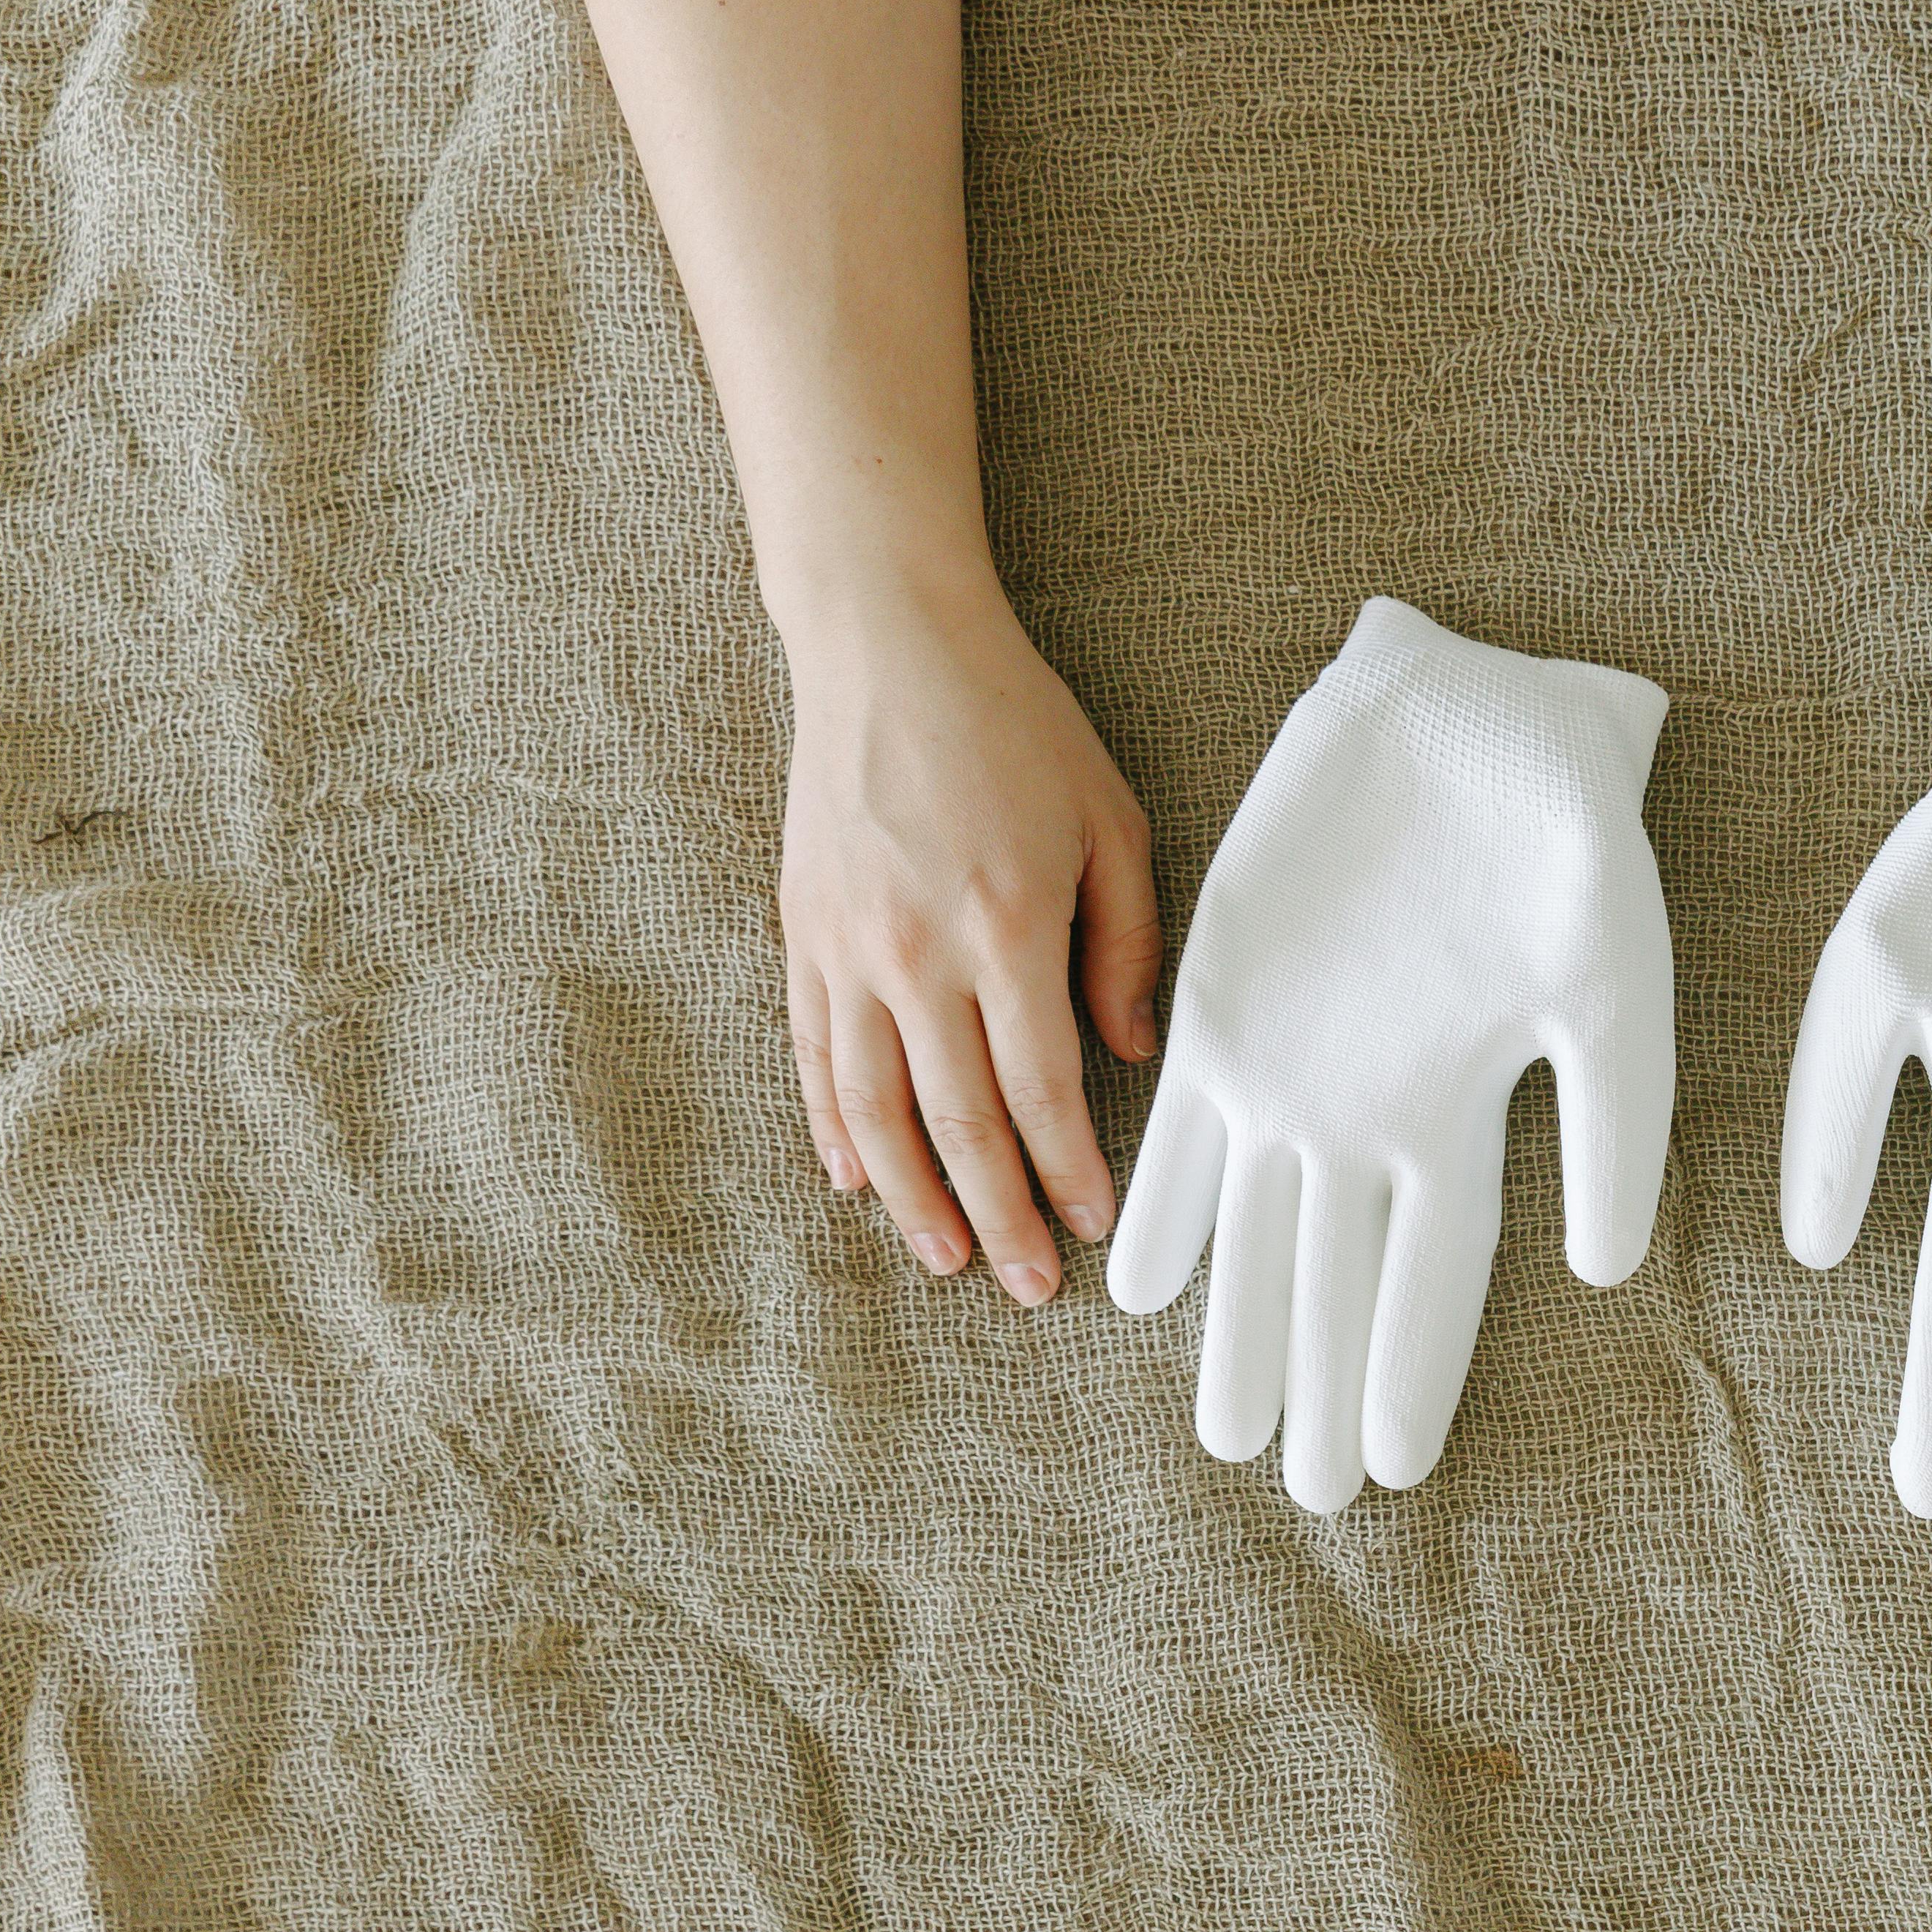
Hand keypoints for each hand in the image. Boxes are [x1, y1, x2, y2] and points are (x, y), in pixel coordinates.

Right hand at [777, 576, 1162, 1302]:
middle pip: (958, 1122)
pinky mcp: (802, 934)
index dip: (1067, 1171)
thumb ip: (1128, 944)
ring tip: (945, 1260)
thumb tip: (1129, 1053)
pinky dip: (833, 1128)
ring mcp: (849, 948)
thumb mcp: (1111, 821)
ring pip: (874, 1108)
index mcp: (1009, 927)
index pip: (1042, 1089)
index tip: (1091, 1228)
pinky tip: (857, 1182)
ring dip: (911, 1198)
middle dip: (997, 1215)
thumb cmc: (1016, 728)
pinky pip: (814, 1056)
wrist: (887, 645)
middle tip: (1026, 1285)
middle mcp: (920, 952)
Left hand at [1110, 601, 1675, 1514]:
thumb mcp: (1613, 981)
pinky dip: (1167, 1207)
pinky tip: (1139, 1285)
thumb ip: (1614, 1123)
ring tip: (1225, 1428)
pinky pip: (1185, 1130)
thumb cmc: (1569, 845)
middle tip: (1307, 1490)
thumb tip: (1606, 1267)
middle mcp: (1371, 1115)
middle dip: (1324, 1383)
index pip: (1436, 1277)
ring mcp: (1292, 1068)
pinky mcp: (1223, 1002)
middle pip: (1341, 1280)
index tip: (1397, 1466)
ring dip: (1242, 1328)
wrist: (1476, 722)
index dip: (1414, 1371)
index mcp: (1465, 1118)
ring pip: (1260, 1230)